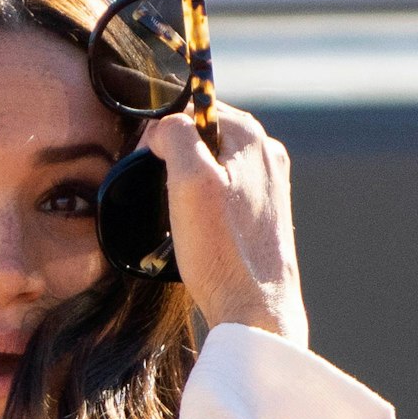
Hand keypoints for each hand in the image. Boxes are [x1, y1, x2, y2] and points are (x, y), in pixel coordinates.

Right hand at [139, 103, 308, 347]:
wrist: (256, 312)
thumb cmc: (222, 251)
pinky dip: (203, 205)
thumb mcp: (188, 182)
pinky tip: (199, 232)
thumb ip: (175, 136)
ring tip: (181, 217)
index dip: (162, 131)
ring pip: (211, 166)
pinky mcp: (265, 215)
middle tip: (162, 194)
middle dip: (175, 159)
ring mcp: (270, 186)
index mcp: (252, 138)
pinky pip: (224, 193)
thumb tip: (164, 127)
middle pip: (204, 136)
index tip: (147, 164)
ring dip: (187, 185)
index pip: (195, 107)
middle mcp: (268, 156)